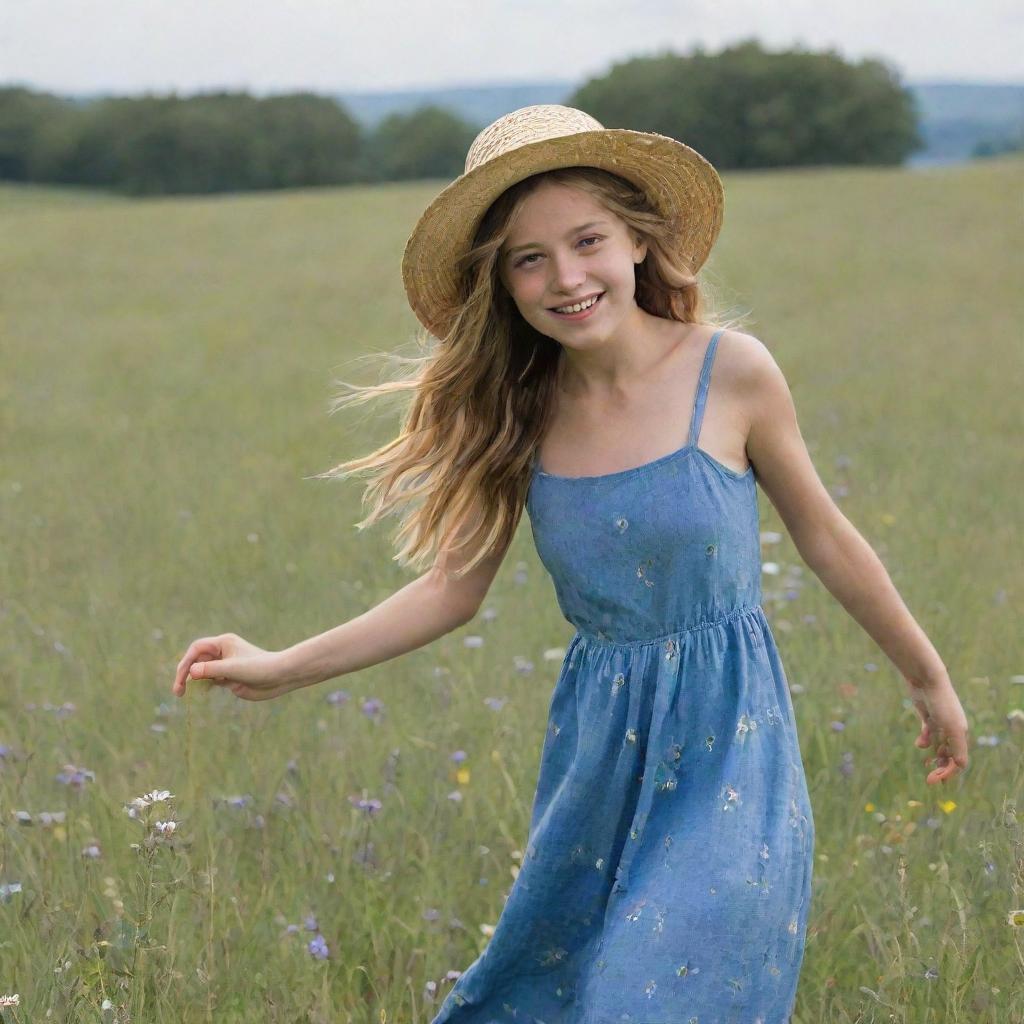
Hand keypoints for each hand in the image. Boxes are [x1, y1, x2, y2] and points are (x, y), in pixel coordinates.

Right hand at [172, 633, 294, 701]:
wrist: (281, 677)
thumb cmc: (259, 668)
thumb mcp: (233, 669)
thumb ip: (211, 670)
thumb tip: (191, 673)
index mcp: (223, 643)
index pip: (196, 650)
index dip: (186, 663)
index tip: (182, 679)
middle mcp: (222, 653)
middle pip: (196, 661)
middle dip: (185, 674)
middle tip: (178, 691)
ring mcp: (225, 666)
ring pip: (202, 672)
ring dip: (192, 682)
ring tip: (182, 694)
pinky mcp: (229, 679)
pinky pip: (210, 681)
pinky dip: (202, 687)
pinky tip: (197, 694)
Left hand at [903, 674, 969, 784]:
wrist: (926, 680)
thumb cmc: (941, 703)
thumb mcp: (951, 727)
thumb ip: (956, 746)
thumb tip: (960, 766)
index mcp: (961, 734)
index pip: (958, 760)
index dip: (948, 772)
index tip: (935, 779)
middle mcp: (952, 730)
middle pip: (948, 755)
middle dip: (940, 768)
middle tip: (929, 779)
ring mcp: (939, 723)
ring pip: (938, 746)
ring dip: (933, 756)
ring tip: (927, 763)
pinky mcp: (927, 717)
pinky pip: (928, 734)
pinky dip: (924, 741)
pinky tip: (920, 743)